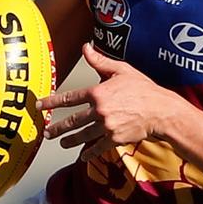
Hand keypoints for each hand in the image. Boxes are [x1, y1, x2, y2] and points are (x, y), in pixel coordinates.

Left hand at [37, 43, 177, 161]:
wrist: (161, 110)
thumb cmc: (144, 89)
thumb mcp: (122, 70)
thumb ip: (100, 61)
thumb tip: (86, 47)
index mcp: (98, 92)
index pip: (69, 98)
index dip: (52, 102)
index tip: (40, 106)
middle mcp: (99, 110)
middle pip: (72, 121)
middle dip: (57, 128)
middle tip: (47, 131)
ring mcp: (106, 127)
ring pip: (82, 135)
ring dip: (69, 140)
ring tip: (61, 142)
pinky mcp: (114, 139)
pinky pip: (98, 147)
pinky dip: (89, 153)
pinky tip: (83, 155)